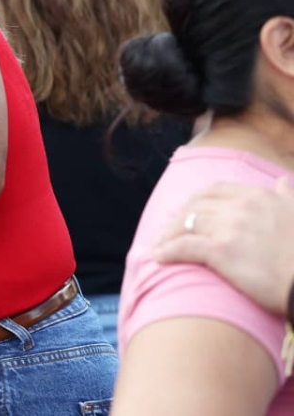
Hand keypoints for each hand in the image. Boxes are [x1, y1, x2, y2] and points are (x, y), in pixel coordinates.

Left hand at [153, 178, 293, 316]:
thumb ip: (287, 196)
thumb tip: (282, 182)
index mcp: (259, 196)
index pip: (215, 190)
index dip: (196, 201)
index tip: (188, 212)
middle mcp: (241, 207)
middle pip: (194, 206)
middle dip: (178, 218)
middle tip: (168, 231)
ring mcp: (229, 227)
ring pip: (184, 224)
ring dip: (167, 235)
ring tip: (160, 246)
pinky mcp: (220, 251)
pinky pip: (182, 246)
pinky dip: (166, 251)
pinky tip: (159, 259)